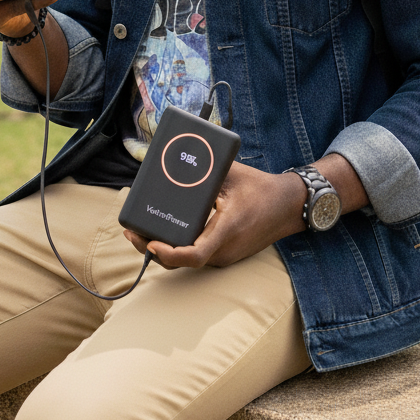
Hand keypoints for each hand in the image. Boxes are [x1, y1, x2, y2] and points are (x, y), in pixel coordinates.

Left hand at [123, 162, 307, 269]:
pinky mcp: (226, 255)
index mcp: (226, 230)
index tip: (150, 242)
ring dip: (163, 251)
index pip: (194, 254)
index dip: (168, 253)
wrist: (288, 207)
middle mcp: (225, 250)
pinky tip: (162, 235)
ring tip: (140, 233)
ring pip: (187, 261)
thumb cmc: (261, 188)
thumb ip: (204, 167)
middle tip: (131, 233)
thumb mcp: (231, 173)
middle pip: (182, 262)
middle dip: (152, 250)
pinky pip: (196, 256)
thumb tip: (176, 157)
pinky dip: (178, 248)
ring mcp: (226, 256)